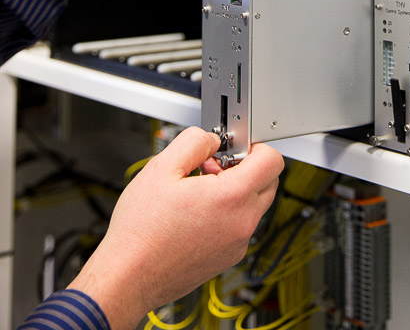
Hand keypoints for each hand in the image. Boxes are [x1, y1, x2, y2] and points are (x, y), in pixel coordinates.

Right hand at [68, 128, 283, 329]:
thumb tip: (212, 139)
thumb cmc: (141, 231)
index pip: (273, 161)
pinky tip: (195, 212)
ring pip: (253, 204)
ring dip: (235, 189)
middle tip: (211, 166)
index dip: (255, 146)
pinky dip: (227, 212)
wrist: (128, 277)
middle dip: (245, 167)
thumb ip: (195, 141)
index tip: (235, 146)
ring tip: (198, 188)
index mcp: (232, 198)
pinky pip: (240, 225)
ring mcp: (237, 244)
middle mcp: (242, 223)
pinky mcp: (227, 257)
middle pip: (267, 182)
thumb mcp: (162, 167)